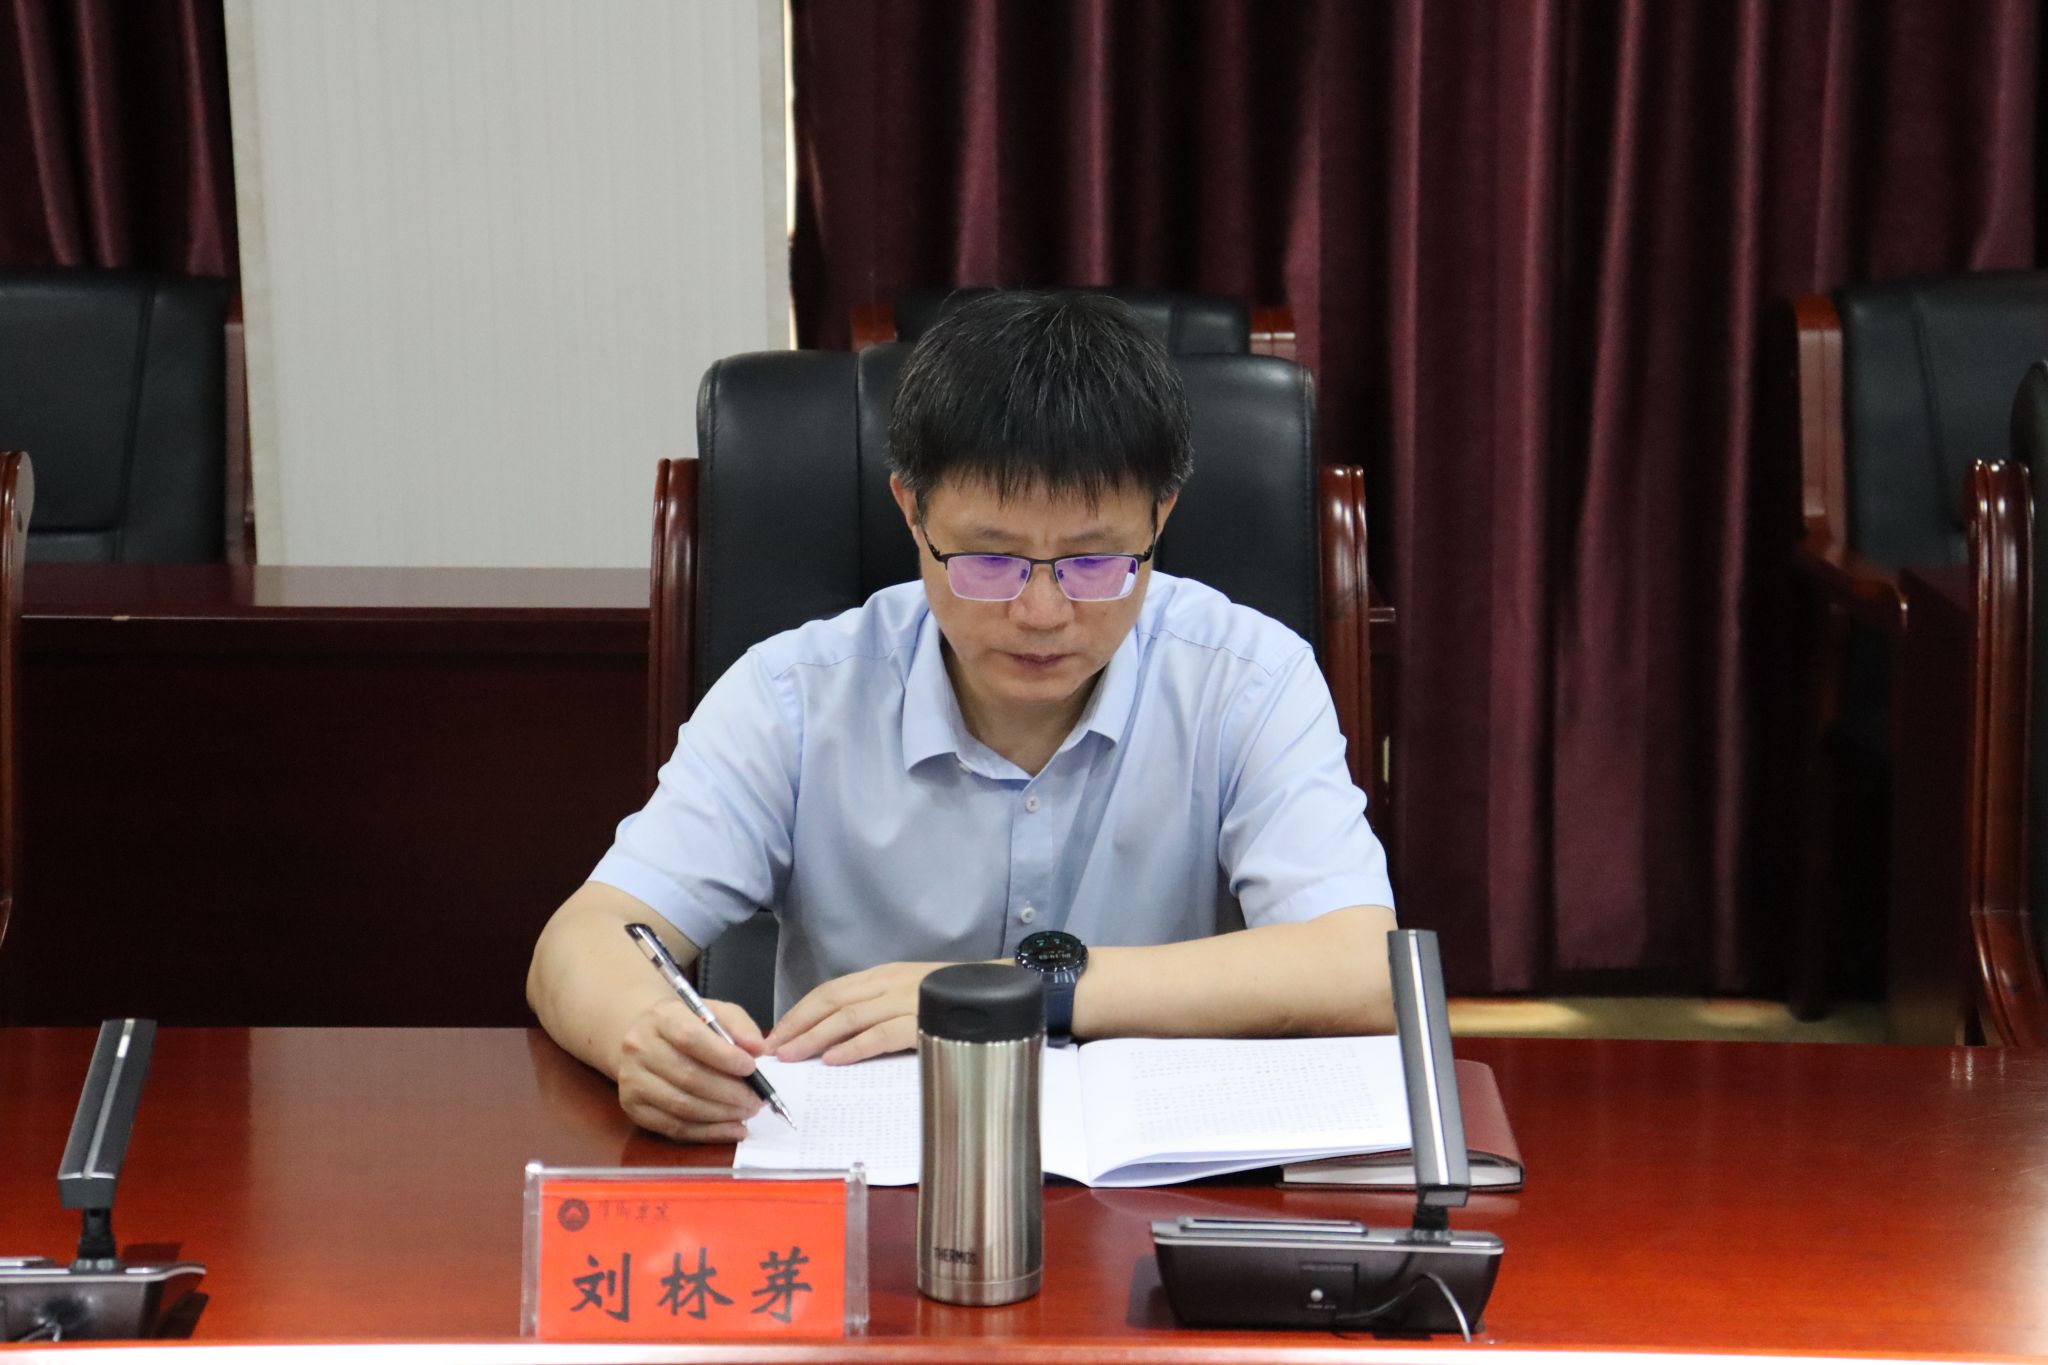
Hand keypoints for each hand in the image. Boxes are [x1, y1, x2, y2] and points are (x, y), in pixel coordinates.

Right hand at [616, 997, 767, 1142]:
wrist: (647, 1039)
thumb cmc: (688, 1026)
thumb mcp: (715, 1013)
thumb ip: (739, 1026)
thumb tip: (757, 1049)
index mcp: (661, 1017)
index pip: (691, 1038)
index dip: (723, 1056)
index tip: (751, 1067)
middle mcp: (640, 1048)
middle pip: (688, 1077)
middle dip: (729, 1092)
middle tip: (756, 1099)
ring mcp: (633, 1080)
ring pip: (682, 1106)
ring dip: (721, 1115)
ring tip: (747, 1112)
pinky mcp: (634, 1107)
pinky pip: (674, 1127)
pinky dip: (708, 1132)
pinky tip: (731, 1129)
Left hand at [765, 961, 953, 1064]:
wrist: (1000, 990)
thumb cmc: (953, 997)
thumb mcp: (908, 992)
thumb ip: (877, 1006)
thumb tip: (836, 1033)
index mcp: (883, 975)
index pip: (830, 990)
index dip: (800, 1011)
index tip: (777, 1033)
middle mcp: (889, 982)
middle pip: (832, 1001)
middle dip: (798, 1025)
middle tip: (774, 1048)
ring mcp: (905, 1000)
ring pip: (849, 1016)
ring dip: (815, 1037)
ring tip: (794, 1055)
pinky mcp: (921, 1021)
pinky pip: (880, 1034)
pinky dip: (854, 1047)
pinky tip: (834, 1060)